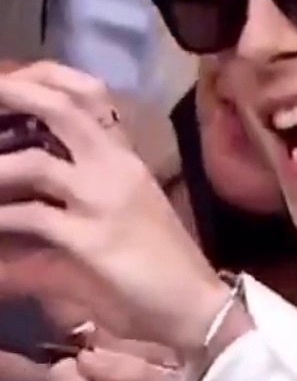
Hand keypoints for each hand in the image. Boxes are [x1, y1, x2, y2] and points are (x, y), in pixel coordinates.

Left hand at [0, 62, 228, 353]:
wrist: (194, 303)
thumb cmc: (163, 261)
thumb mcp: (129, 210)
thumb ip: (87, 189)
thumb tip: (33, 189)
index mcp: (127, 158)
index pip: (93, 95)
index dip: (48, 78)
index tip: (12, 80)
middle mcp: (117, 167)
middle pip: (63, 108)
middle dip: (14, 93)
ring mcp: (104, 200)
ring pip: (35, 162)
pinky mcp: (91, 238)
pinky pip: (31, 218)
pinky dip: (0, 219)